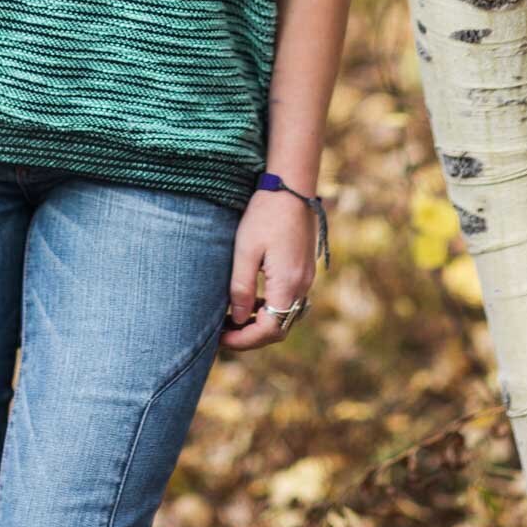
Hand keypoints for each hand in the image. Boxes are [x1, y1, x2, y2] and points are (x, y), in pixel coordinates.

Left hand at [219, 189, 316, 350]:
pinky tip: (251, 299)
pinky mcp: (304, 269)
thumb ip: (240, 288)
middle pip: (279, 328)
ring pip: (284, 315)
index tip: (220, 338)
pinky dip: (270, 307)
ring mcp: (306, 278)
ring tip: (232, 319)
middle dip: (251, 335)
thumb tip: (236, 319)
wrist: (292, 187)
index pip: (269, 330)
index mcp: (287, 284)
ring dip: (260, 322)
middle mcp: (302, 286)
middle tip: (223, 332)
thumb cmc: (265, 214)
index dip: (244, 340)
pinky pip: (288, 300)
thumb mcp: (245, 250)